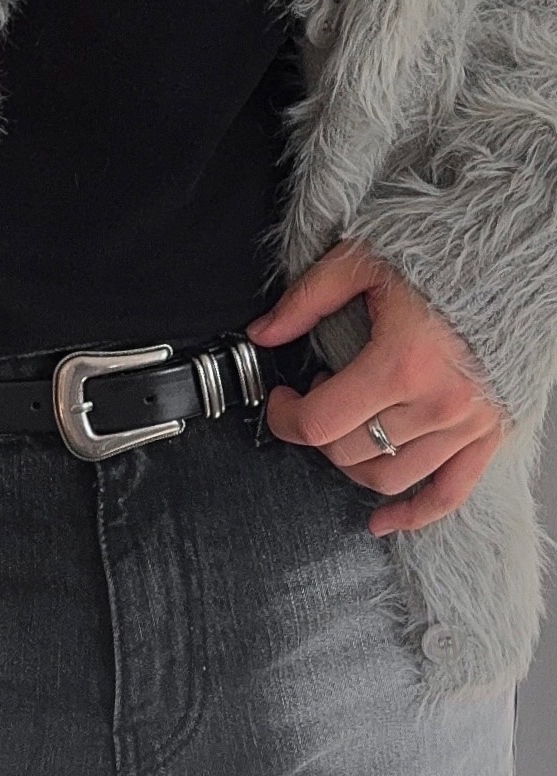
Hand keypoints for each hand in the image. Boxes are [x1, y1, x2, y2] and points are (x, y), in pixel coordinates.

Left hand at [245, 238, 511, 536]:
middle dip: (316, 433)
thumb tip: (264, 333)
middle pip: (349, 452)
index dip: (284, 417)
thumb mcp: (361, 261)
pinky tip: (384, 519)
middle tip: (314, 401)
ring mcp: (467, 423)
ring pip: (389, 478)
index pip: (320, 424)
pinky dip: (414, 513)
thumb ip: (306, 300)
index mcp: (401, 362)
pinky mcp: (490, 433)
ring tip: (347, 430)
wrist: (511, 260)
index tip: (281, 400)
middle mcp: (437, 402)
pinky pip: (449, 493)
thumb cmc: (442, 256)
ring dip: (352, 464)